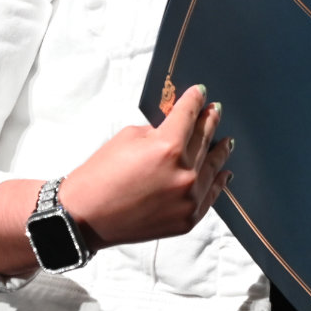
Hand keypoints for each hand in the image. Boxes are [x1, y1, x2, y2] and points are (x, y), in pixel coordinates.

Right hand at [58, 84, 231, 249]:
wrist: (84, 218)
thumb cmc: (100, 175)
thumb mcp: (128, 137)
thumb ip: (158, 130)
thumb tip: (177, 125)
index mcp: (167, 147)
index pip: (188, 115)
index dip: (195, 100)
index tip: (201, 92)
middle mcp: (184, 172)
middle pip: (204, 138)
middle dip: (209, 121)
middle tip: (214, 111)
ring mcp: (188, 198)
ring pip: (212, 166)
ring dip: (219, 150)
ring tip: (226, 140)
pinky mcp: (188, 218)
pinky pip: (210, 195)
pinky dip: (218, 181)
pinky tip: (225, 171)